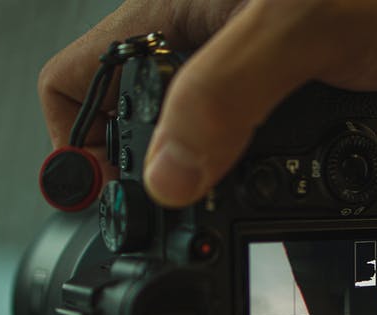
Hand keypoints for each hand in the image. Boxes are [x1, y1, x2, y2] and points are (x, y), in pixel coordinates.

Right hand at [39, 0, 376, 207]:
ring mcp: (245, 64)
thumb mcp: (301, 28)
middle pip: (133, 119)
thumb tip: (169, 176)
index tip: (105, 204)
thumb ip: (229, 92)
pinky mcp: (291, 83)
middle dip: (149, 178)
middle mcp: (201, 40)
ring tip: (234, 219)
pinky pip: (251, 137)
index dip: (75, 146)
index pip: (75, 80)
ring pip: (195, 135)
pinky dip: (259, 171)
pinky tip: (291, 189)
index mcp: (175, 13)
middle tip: (182, 231)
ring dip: (209, 182)